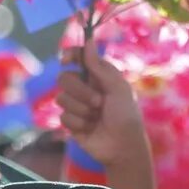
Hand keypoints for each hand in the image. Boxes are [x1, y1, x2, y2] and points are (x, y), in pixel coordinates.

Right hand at [56, 44, 148, 167]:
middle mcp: (85, 88)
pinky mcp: (70, 122)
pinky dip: (78, 123)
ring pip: (61, 98)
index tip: (66, 59)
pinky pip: (63, 116)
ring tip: (96, 117)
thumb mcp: (117, 88)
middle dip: (80, 91)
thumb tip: (88, 41)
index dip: (70, 55)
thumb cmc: (126, 115)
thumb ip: (99, 66)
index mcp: (98, 76)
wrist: (123, 146)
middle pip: (64, 78)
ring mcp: (76, 105)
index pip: (78, 58)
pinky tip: (90, 128)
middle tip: (98, 102)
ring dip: (81, 109)